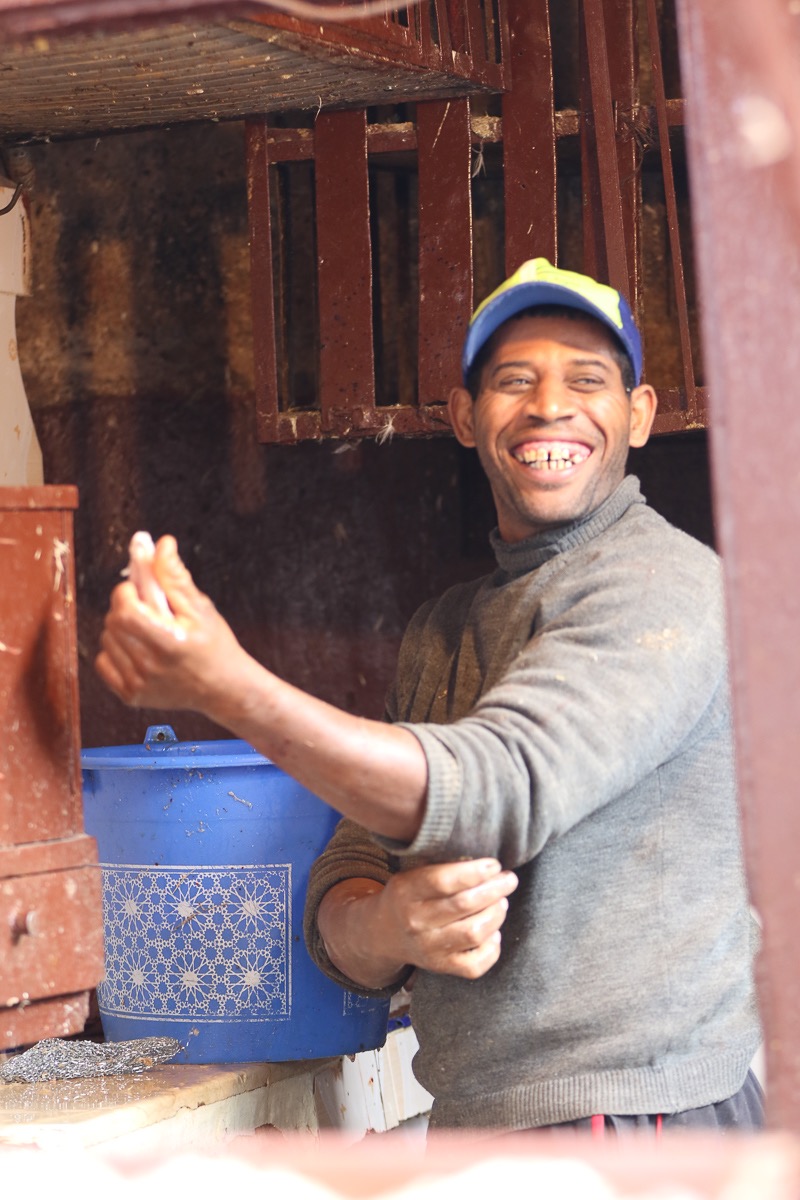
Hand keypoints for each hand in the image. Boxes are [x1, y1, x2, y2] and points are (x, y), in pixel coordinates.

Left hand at [95, 535, 249, 714]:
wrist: (223, 688)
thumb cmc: (214, 643)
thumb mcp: (200, 607)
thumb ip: (174, 576)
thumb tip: (160, 543)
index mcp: (169, 642)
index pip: (124, 610)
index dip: (126, 593)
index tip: (139, 590)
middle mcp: (150, 667)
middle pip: (113, 622)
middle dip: (124, 607)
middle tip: (147, 608)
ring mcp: (139, 684)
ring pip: (107, 640)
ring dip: (121, 628)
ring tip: (147, 629)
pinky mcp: (131, 696)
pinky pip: (104, 663)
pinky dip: (115, 651)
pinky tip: (138, 649)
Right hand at [318, 859, 518, 986]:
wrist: (383, 934)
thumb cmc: (408, 896)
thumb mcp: (412, 874)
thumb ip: (441, 868)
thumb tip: (485, 862)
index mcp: (406, 891)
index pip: (443, 881)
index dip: (474, 872)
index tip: (494, 865)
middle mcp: (416, 922)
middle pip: (464, 905)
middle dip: (494, 889)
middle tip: (509, 880)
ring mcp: (429, 948)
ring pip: (474, 933)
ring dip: (496, 914)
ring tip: (501, 901)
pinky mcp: (441, 967)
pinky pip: (475, 965)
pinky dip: (492, 948)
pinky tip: (493, 932)